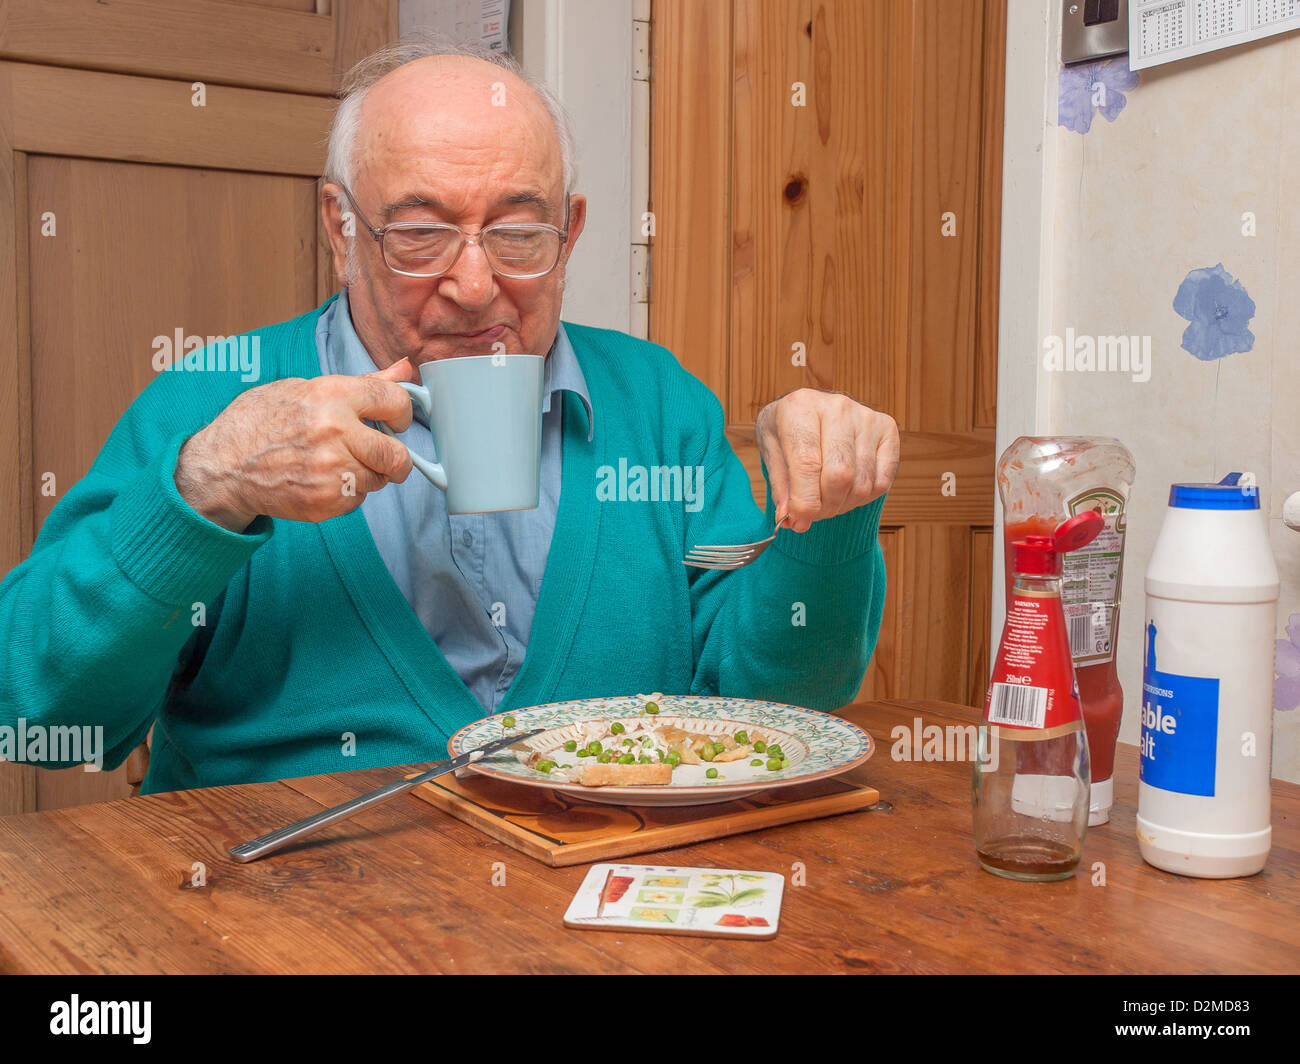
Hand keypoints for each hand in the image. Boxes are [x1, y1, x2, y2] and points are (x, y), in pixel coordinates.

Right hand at [174, 359, 420, 530]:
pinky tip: (322, 480)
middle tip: (386, 457)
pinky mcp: (326, 499)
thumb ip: (361, 383)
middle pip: (397, 455)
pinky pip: (358, 499)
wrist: (223, 466)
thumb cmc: (259, 423)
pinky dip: (347, 493)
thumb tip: (403, 370)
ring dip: (367, 475)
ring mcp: (330, 468)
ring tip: (338, 464)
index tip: (398, 420)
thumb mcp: (303, 388)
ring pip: (378, 479)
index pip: (394, 399)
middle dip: (397, 459)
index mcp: (330, 395)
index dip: (403, 412)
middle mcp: (334, 431)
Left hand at [754, 388, 898, 532]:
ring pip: (862, 484)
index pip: (807, 463)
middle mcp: (837, 407)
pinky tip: (846, 491)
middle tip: (812, 514)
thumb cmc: (786, 431)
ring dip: (842, 505)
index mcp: (801, 407)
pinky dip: (863, 498)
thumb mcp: (771, 453)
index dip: (804, 500)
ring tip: (826, 501)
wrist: (808, 410)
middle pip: (840, 475)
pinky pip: (882, 481)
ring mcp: (866, 417)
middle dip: (824, 507)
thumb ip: (780, 487)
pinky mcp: (887, 429)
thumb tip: (789, 518)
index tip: (797, 521)